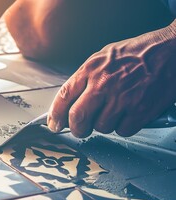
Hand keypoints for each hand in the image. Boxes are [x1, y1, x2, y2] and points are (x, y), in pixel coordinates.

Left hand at [48, 21, 175, 137]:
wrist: (170, 51)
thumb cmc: (136, 54)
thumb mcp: (103, 57)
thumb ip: (85, 78)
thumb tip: (68, 101)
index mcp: (91, 70)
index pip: (63, 97)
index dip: (55, 116)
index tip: (54, 124)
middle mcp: (103, 85)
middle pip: (77, 118)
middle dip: (76, 129)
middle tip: (80, 129)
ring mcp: (122, 99)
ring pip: (101, 127)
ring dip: (104, 125)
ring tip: (114, 111)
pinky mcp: (140, 111)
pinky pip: (122, 130)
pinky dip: (123, 127)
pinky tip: (128, 114)